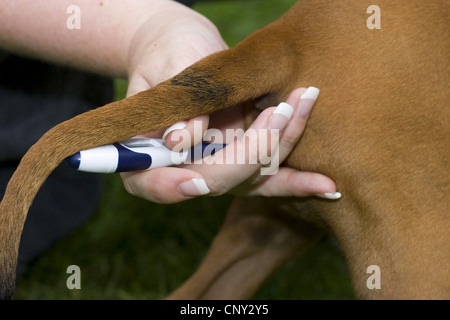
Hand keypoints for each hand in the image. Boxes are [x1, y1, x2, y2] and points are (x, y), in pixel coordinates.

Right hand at [121, 3, 338, 202]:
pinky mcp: (243, 158)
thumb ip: (170, 107)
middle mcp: (184, 168)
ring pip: (250, 179)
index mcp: (145, 153)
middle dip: (250, 153)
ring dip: (284, 148)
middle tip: (277, 112)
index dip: (170, 188)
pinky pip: (269, 176)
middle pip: (213, 182)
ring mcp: (217, 165)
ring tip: (305, 103)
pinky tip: (329, 187)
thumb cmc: (166, 53)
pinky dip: (297, 180)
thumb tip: (179, 142)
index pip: (150, 183)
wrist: (185, 48)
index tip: (195, 183)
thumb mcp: (162, 71)